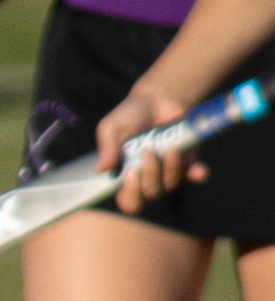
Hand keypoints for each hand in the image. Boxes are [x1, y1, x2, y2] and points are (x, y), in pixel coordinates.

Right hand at [95, 84, 199, 207]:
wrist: (157, 99)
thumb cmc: (129, 116)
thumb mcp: (111, 127)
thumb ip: (106, 146)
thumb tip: (101, 169)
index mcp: (126, 176)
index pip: (128, 201)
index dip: (130, 196)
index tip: (130, 174)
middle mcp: (148, 179)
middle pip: (151, 193)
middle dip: (150, 174)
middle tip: (148, 151)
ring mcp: (169, 172)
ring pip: (171, 184)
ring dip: (170, 168)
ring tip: (169, 147)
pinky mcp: (188, 162)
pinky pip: (196, 175)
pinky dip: (198, 174)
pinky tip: (198, 171)